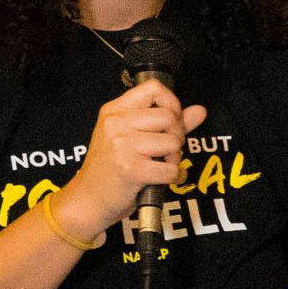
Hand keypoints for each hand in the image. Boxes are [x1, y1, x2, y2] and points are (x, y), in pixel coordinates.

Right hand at [56, 79, 207, 234]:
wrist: (88, 200)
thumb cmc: (109, 170)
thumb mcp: (131, 138)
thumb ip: (168, 123)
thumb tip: (199, 111)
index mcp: (114, 111)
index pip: (154, 88)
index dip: (172, 104)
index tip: (171, 121)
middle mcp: (116, 123)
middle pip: (169, 117)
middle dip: (176, 136)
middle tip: (166, 151)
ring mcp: (122, 146)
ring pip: (172, 143)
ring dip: (174, 159)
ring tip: (159, 166)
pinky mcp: (130, 169)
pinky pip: (170, 170)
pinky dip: (171, 178)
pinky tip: (159, 180)